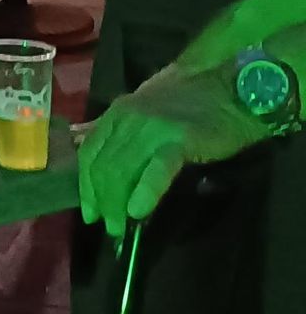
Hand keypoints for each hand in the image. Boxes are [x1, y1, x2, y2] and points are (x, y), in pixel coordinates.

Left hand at [77, 63, 269, 237]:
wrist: (227, 86)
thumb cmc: (187, 101)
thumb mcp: (142, 110)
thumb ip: (121, 132)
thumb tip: (98, 158)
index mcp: (116, 113)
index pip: (89, 153)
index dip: (86, 185)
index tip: (90, 211)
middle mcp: (127, 119)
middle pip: (103, 166)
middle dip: (102, 200)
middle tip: (109, 227)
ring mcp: (151, 128)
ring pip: (123, 169)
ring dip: (117, 203)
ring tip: (121, 227)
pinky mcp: (179, 139)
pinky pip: (156, 169)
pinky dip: (145, 192)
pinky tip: (138, 211)